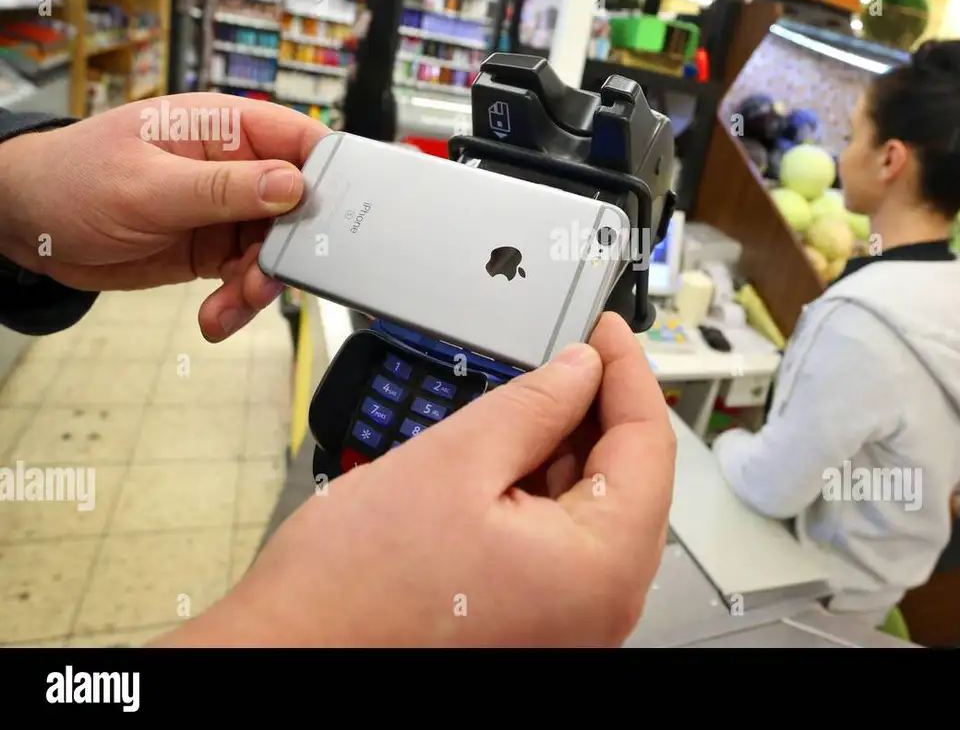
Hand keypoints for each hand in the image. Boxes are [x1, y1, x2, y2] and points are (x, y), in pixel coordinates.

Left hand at [0, 93, 327, 339]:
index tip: (336, 221)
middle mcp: (235, 167)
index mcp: (224, 128)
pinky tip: (214, 317)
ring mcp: (227, 210)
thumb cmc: (72, 180)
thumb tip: (292, 185)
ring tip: (228, 306)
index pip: (302, 141)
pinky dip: (238, 303)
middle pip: (299, 207)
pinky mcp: (214, 248)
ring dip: (259, 285)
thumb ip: (223, 189)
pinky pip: (247, 277)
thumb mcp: (147, 187)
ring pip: (276, 250)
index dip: (330, 177)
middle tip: (266, 279)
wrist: (26, 226)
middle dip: (289, 250)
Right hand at [160, 313, 675, 646]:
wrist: (288, 653)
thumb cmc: (353, 588)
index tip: (607, 329)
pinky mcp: (535, 620)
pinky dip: (543, 488)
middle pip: (629, 478)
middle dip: (597, 407)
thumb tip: (581, 368)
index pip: (650, 444)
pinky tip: (510, 451)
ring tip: (526, 397)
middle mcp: (600, 605)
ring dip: (567, 446)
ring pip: (594, 506)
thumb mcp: (455, 460)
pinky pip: (562, 539)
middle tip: (564, 353)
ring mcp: (569, 619)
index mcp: (600, 568)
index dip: (629, 371)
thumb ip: (534, 404)